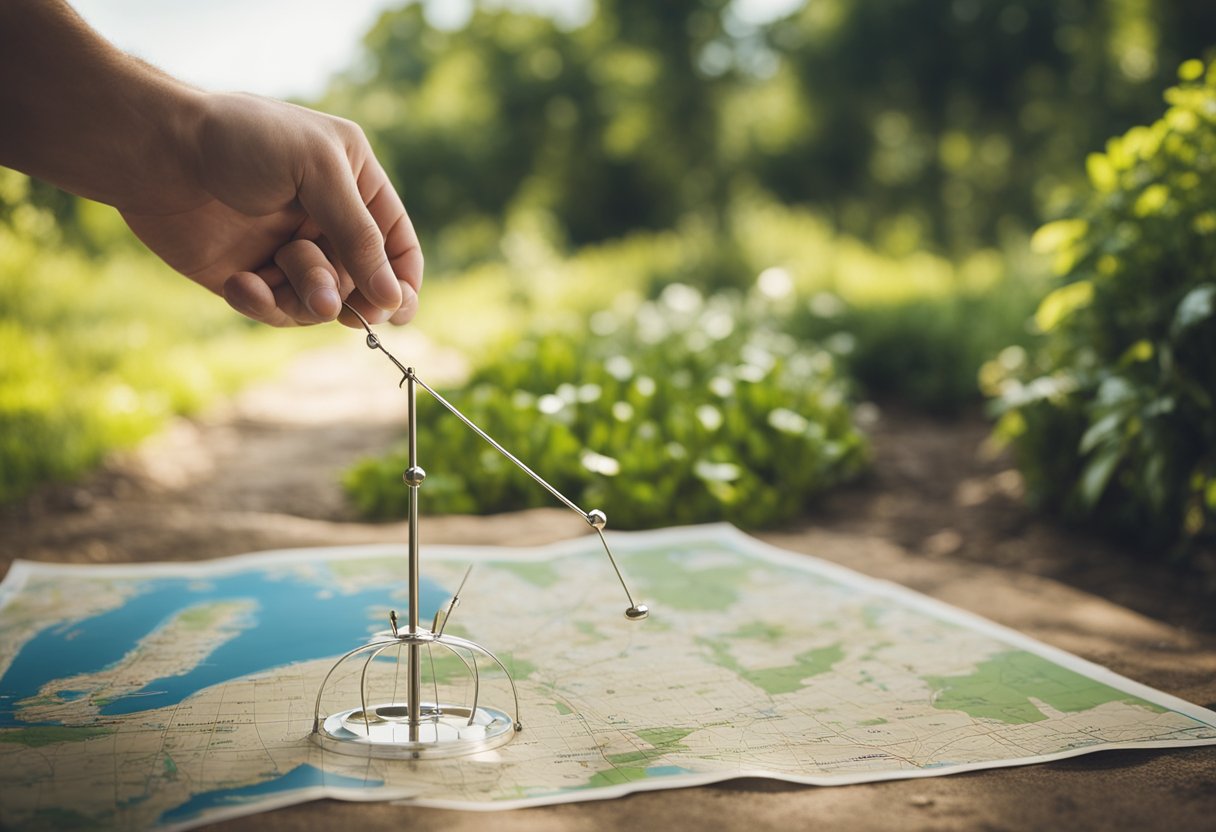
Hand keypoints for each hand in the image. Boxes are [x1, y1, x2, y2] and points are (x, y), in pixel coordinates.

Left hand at [120, 92, 422, 327]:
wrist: (153, 150)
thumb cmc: (239, 141)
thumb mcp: (316, 170)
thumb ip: (359, 234)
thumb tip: (394, 298)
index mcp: (351, 179)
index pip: (394, 238)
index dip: (402, 276)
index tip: (401, 310)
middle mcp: (323, 218)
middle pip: (363, 278)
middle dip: (354, 295)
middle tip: (344, 312)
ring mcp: (286, 249)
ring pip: (321, 300)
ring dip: (306, 297)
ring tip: (275, 278)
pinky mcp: (249, 276)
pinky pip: (276, 310)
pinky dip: (262, 303)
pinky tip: (239, 283)